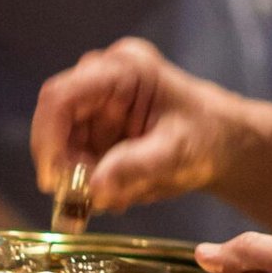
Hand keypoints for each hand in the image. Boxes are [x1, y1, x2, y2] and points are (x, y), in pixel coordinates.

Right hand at [31, 36, 240, 213]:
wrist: (225, 143)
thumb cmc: (209, 136)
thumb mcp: (178, 153)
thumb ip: (136, 167)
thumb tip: (94, 189)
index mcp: (124, 70)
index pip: (62, 97)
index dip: (47, 138)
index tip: (53, 181)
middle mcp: (103, 78)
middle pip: (57, 121)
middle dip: (65, 165)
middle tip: (83, 202)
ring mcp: (98, 102)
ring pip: (63, 143)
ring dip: (79, 178)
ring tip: (115, 200)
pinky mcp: (98, 125)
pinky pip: (76, 156)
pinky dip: (91, 181)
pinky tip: (118, 194)